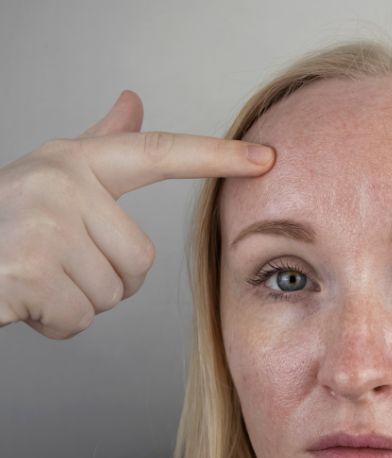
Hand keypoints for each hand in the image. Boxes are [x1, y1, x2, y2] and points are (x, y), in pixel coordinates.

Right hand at [0, 90, 275, 338]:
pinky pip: (79, 318)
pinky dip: (54, 324)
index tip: (267, 159)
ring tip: (36, 279)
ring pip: (111, 293)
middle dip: (103, 280)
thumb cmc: (0, 224)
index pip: (158, 153)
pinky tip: (23, 301)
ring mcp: (43, 223)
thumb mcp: (52, 176)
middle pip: (139, 260)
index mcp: (74, 162)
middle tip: (54, 265)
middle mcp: (60, 182)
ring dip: (77, 302)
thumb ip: (99, 144)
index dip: (216, 156)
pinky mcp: (26, 269)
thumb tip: (132, 101)